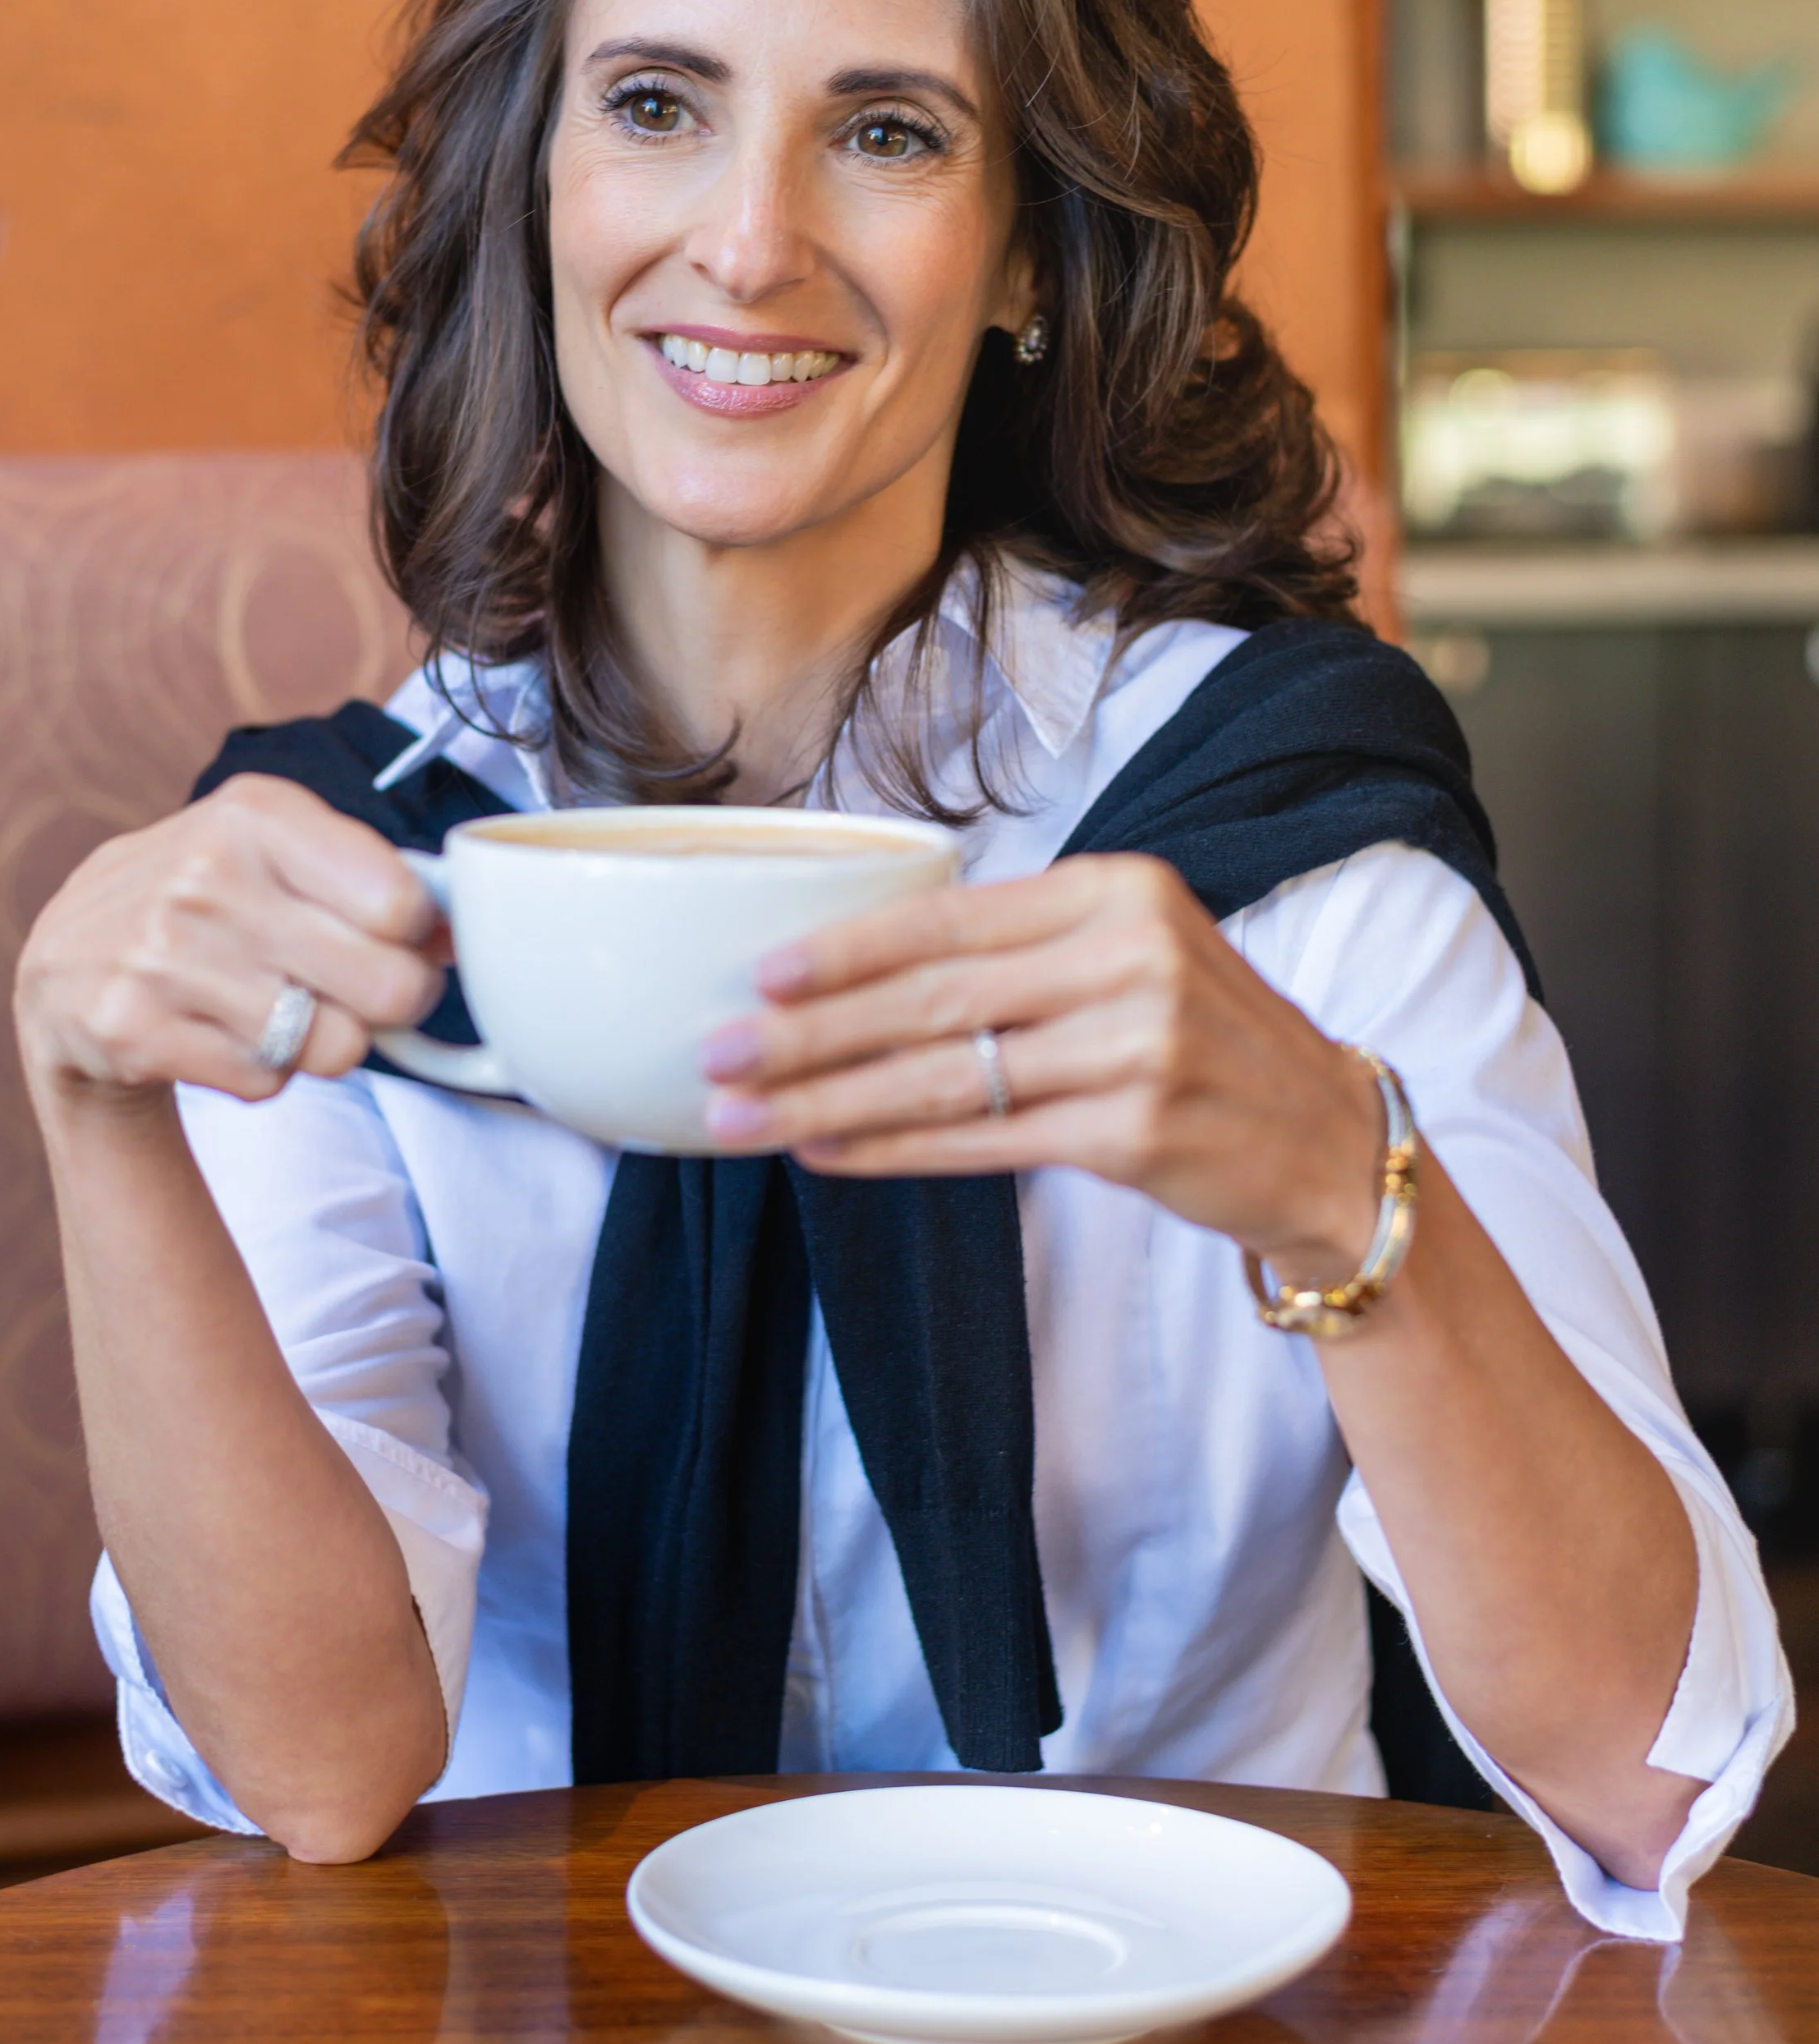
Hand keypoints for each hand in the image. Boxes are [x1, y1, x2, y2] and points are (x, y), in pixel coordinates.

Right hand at [14, 776, 448, 1107]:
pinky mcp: (134, 1029)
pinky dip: (262, 1073)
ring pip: (336, 1047)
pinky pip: (268, 1083)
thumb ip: (375, 876)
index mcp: (255, 813)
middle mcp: (206, 873)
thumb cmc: (207, 901)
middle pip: (390, 987)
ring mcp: (162, 954)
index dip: (411, 938)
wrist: (67, 962)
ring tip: (273, 1008)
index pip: (402, 904)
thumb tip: (460, 935)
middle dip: (387, 1004)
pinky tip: (222, 1034)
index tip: (381, 937)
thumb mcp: (277, 849)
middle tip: (350, 992)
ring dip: (320, 1043)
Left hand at [699, 854, 1386, 1281]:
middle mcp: (1128, 957)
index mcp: (1116, 891)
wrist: (1328, 1142)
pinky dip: (893, 1151)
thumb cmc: (1206, 1044)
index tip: (757, 973)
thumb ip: (1020, 948)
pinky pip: (982, 1143)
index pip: (949, 920)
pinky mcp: (1135, 1131)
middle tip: (715, 1053)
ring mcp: (1136, 1046)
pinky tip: (828, 1152)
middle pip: (931, 999)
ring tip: (742, 1117)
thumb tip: (857, 968)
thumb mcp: (1132, 954)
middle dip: (807, 1032)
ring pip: (943, 1077)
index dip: (844, 949)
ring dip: (827, 1101)